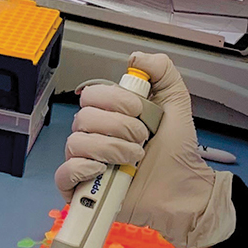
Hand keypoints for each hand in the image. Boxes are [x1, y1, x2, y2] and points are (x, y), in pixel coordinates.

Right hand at [54, 52, 234, 247]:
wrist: (184, 189)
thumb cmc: (177, 152)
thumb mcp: (176, 103)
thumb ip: (162, 72)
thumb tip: (135, 58)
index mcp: (110, 115)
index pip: (92, 94)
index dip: (115, 100)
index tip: (139, 112)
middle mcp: (94, 136)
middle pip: (83, 118)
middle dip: (119, 127)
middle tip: (142, 139)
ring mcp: (86, 162)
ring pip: (76, 143)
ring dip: (110, 148)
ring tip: (134, 158)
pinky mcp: (82, 188)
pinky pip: (63, 173)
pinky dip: (81, 169)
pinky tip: (103, 171)